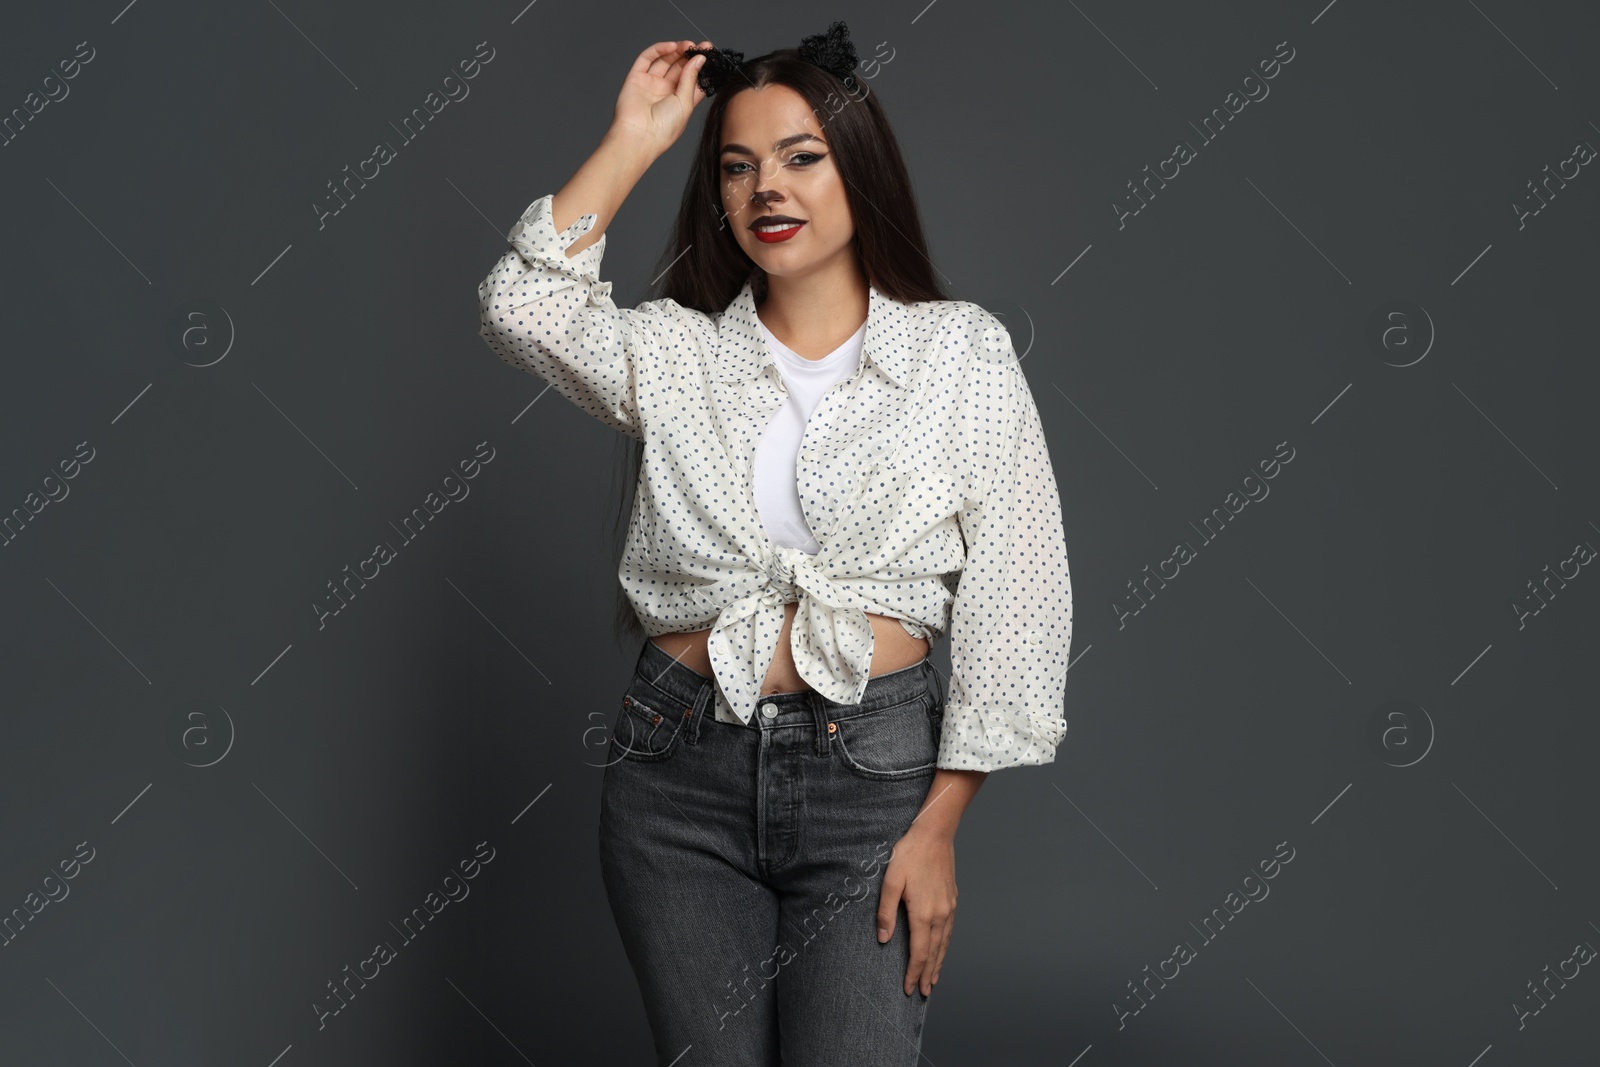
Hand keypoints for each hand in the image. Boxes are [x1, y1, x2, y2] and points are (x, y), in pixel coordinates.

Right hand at [611, 40, 710, 157]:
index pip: (693, 80)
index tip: (710, 53)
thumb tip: (700, 59)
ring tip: (688, 45)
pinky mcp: (636, 78)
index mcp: (680, 102)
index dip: (702, 67)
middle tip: (701, 46)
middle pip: (680, 68)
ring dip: (677, 51)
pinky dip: (659, 50)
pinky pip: (647, 59)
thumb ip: (691, 78)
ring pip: (665, 61)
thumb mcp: (685, 102)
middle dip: (690, 56)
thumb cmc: (664, 128)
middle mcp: (665, 92)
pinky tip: (672, 47)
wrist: (639, 136)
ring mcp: (650, 84)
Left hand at [876, 823, 957, 996]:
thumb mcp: (890, 881)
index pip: (919, 952)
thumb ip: (886, 912)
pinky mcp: (952, 900)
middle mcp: (940, 914)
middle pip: (934, 952)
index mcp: (923, 913)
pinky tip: (941, 950)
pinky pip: (949, 931)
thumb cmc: (909, 855)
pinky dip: (945, 946)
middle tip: (922, 992)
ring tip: (933, 979)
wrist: (934, 834)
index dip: (914, 972)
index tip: (908, 988)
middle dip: (927, 974)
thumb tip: (883, 939)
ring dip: (938, 963)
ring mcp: (948, 907)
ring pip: (944, 943)